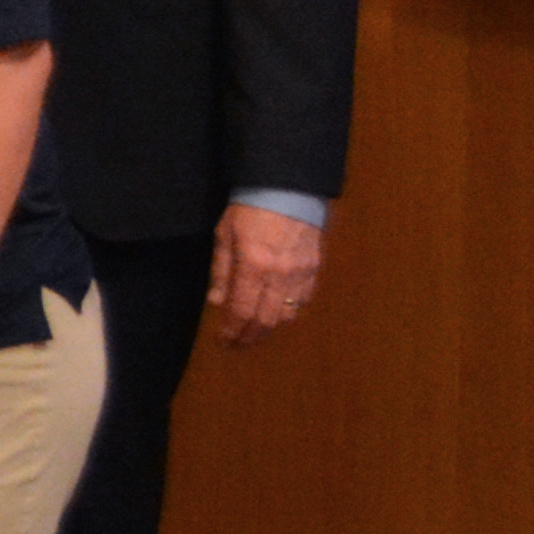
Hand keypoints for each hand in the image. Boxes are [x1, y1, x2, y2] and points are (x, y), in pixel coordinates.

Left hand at [207, 201, 322, 344]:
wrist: (289, 188)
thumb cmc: (249, 208)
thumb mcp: (225, 234)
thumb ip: (222, 270)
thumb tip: (217, 302)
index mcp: (254, 265)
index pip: (242, 311)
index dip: (232, 331)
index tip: (223, 341)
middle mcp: (280, 275)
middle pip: (266, 321)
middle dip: (250, 337)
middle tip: (237, 345)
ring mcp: (302, 274)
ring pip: (288, 316)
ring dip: (269, 329)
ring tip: (254, 332)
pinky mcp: (315, 269)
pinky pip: (303, 302)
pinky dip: (289, 313)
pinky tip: (276, 313)